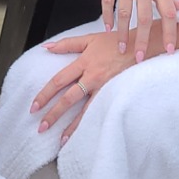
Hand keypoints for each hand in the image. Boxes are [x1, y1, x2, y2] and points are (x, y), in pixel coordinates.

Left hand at [31, 20, 178, 142]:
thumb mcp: (90, 39)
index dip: (45, 94)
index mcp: (84, 62)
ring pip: (84, 110)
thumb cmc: (117, 42)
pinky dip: (91, 124)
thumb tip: (47, 48)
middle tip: (40, 127)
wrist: (143, 45)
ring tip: (61, 140)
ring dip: (71, 126)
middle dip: (53, 114)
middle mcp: (92, 77)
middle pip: (68, 99)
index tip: (34, 106)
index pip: (59, 81)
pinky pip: (101, 111)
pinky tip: (85, 135)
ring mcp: (105, 87)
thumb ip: (67, 44)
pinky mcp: (116, 93)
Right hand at [85, 0, 178, 60]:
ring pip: (124, 11)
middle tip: (138, 58)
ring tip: (121, 47)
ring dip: (122, 32)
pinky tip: (107, 27)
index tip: (168, 49)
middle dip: (141, 40)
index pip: (167, 11)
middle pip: (144, 17)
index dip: (169, 31)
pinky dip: (107, 15)